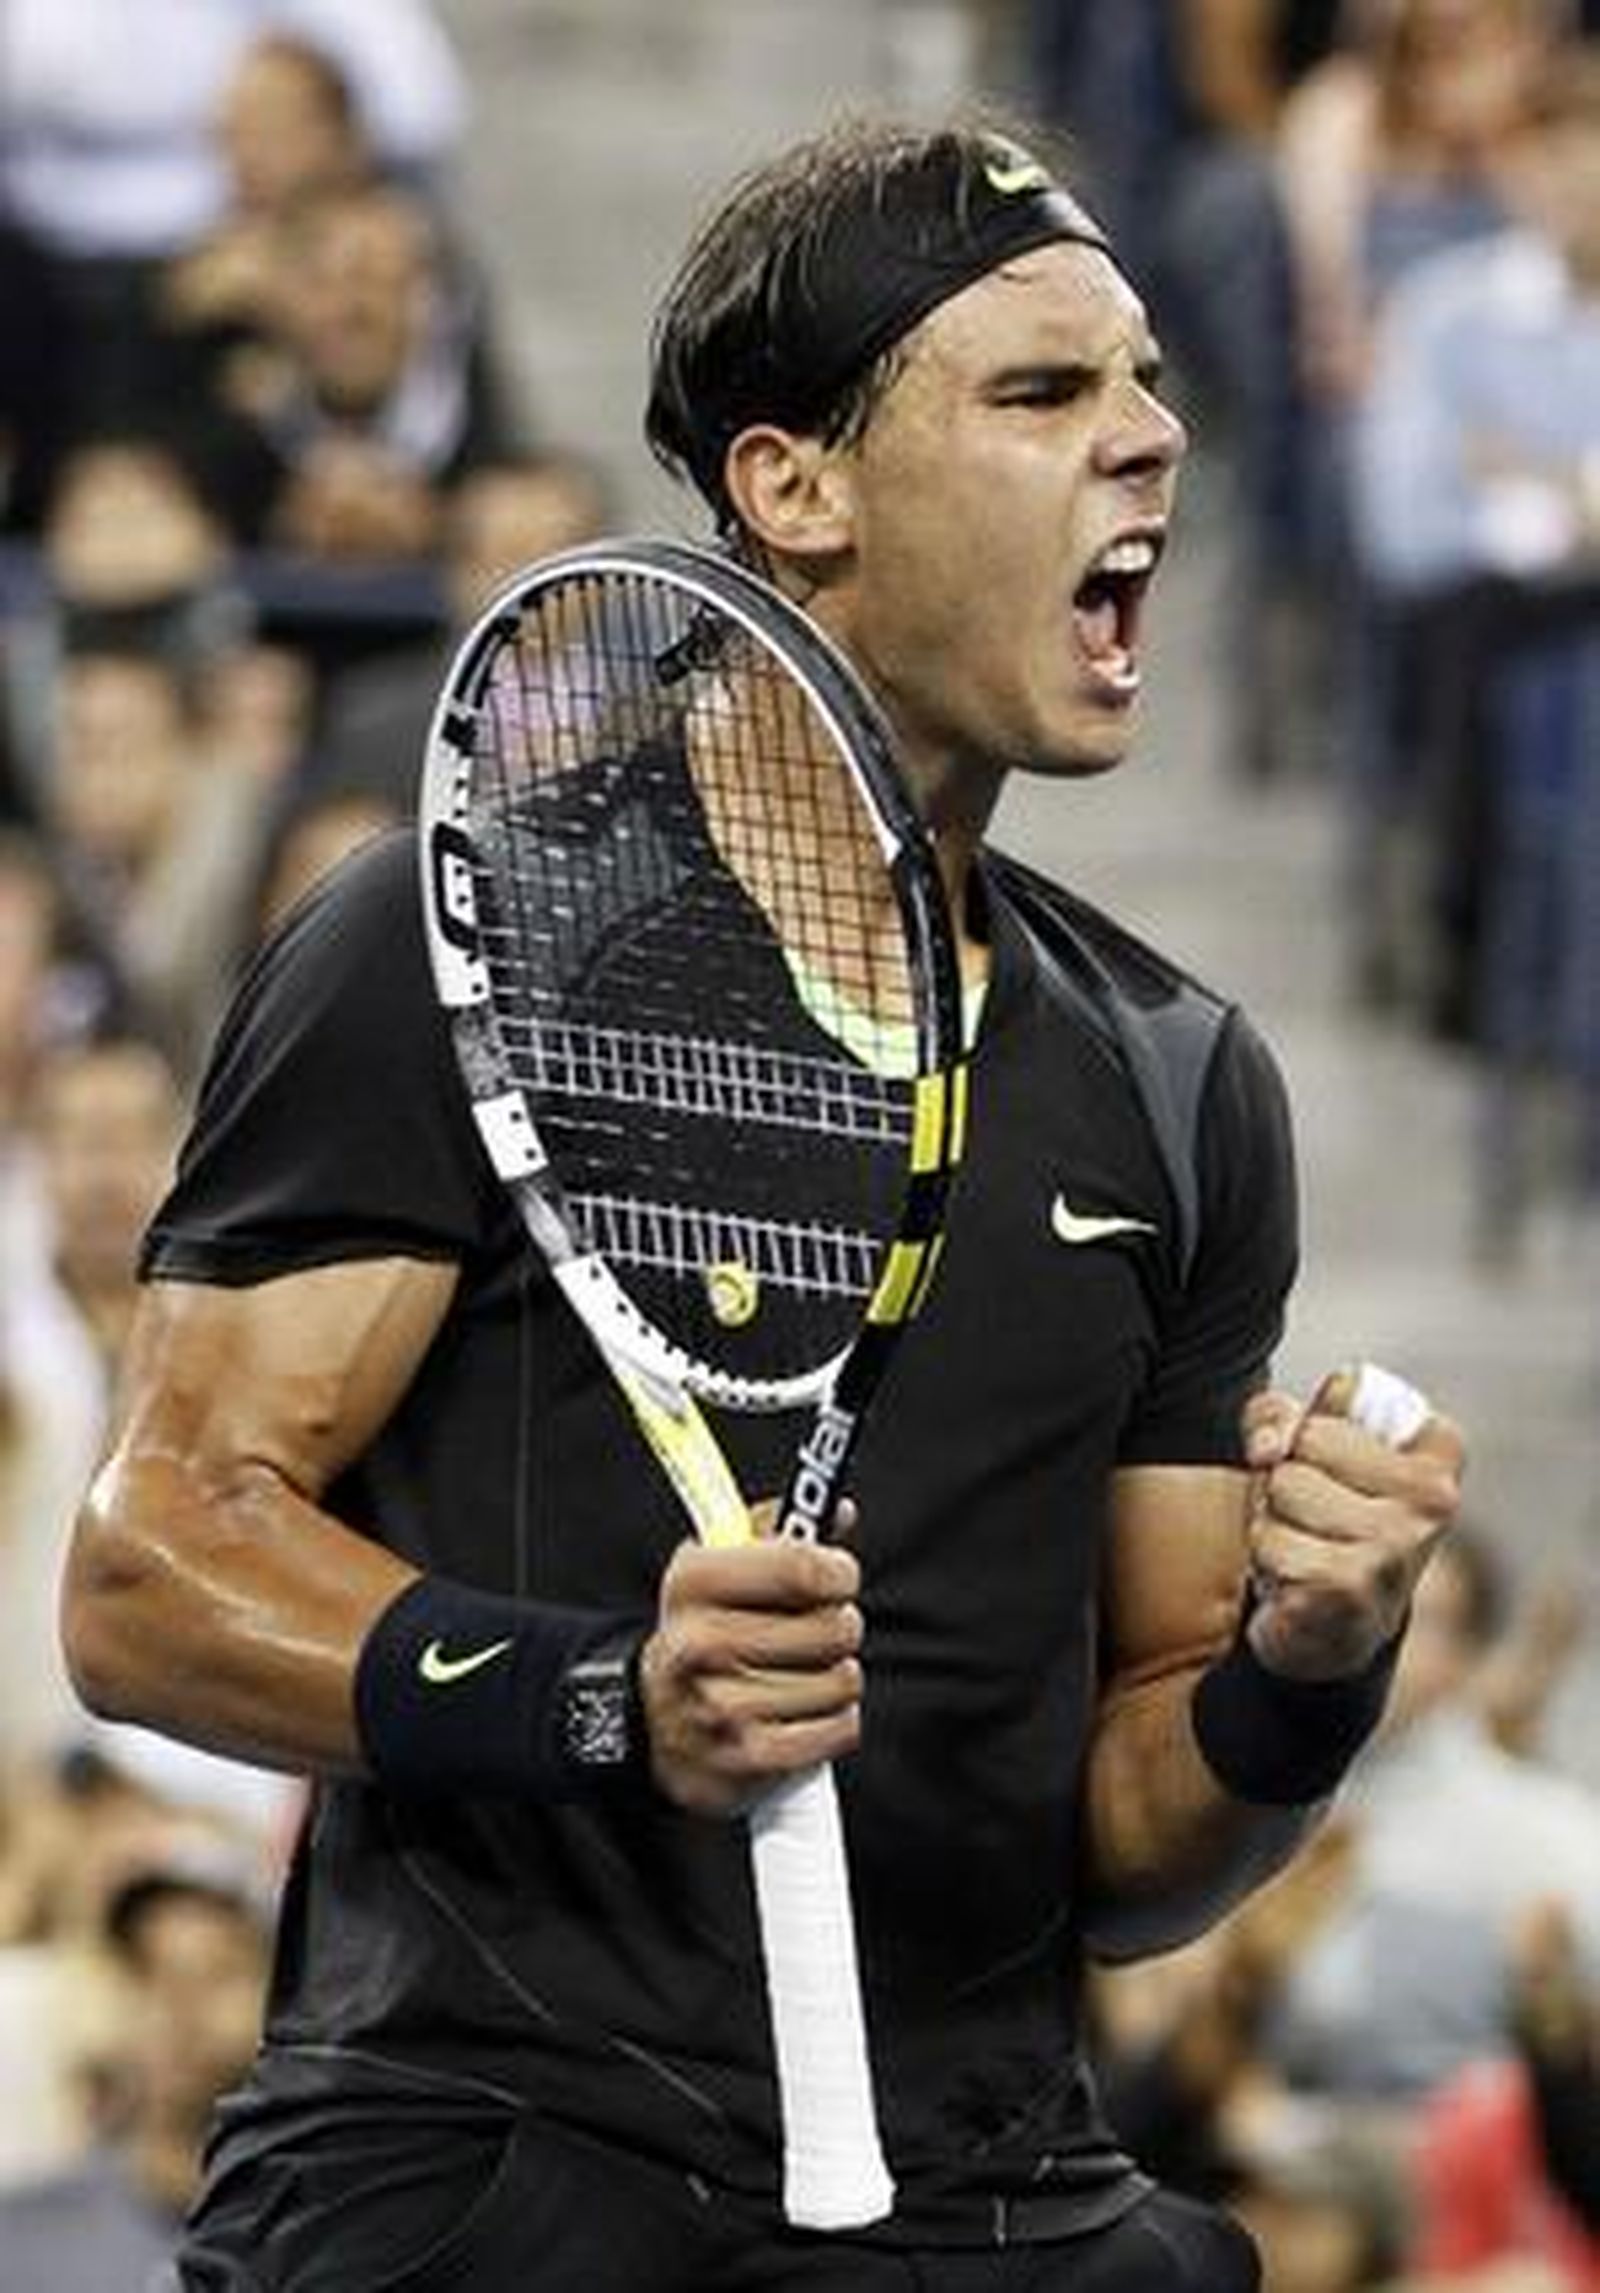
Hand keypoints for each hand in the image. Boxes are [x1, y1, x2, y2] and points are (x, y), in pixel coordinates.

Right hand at [638, 1533, 863, 1815]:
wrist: (655, 1721)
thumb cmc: (705, 1631)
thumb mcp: (722, 1565)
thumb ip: (781, 1529)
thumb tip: (841, 1511)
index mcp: (693, 1581)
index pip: (800, 1566)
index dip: (837, 1570)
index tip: (837, 1576)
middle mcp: (698, 1642)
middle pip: (831, 1627)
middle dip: (840, 1626)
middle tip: (817, 1630)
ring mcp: (720, 1706)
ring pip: (841, 1681)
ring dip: (838, 1677)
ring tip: (804, 1673)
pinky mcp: (745, 1757)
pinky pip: (837, 1729)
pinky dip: (837, 1721)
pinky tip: (809, 1711)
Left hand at [1240, 1371, 1463, 1681]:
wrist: (1332, 1629)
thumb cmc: (1322, 1519)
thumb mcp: (1305, 1448)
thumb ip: (1278, 1417)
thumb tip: (1267, 1449)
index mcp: (1437, 1453)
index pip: (1347, 1390)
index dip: (1315, 1426)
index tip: (1332, 1464)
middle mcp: (1433, 1501)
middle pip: (1306, 1440)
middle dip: (1286, 1477)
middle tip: (1311, 1518)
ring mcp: (1396, 1548)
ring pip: (1282, 1489)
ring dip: (1272, 1520)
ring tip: (1304, 1547)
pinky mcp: (1351, 1589)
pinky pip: (1269, 1541)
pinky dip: (1266, 1560)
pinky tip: (1296, 1582)